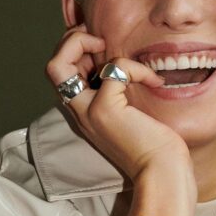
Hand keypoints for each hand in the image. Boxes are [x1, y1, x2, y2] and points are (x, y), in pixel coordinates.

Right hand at [46, 25, 193, 183]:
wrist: (163, 173)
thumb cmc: (156, 145)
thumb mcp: (131, 112)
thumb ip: (120, 91)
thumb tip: (122, 63)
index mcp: (85, 112)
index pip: (61, 73)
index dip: (76, 52)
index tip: (103, 50)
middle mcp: (81, 111)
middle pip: (52, 66)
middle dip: (72, 41)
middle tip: (101, 42)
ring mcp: (89, 111)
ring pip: (58, 65)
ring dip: (86, 43)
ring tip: (116, 55)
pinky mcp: (107, 109)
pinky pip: (115, 68)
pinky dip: (136, 67)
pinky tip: (155, 80)